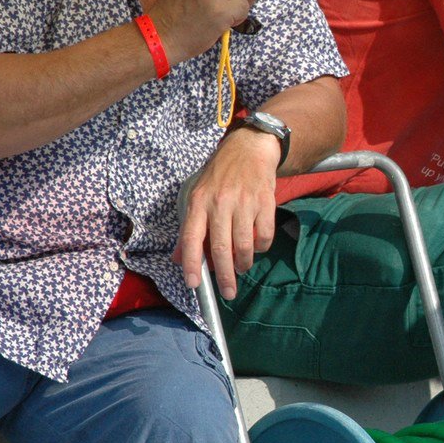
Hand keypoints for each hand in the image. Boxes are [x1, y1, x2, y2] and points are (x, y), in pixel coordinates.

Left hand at [173, 126, 279, 299]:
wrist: (249, 149)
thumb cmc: (219, 175)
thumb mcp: (196, 195)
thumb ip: (189, 228)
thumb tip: (178, 259)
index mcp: (199, 202)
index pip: (191, 238)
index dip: (191, 263)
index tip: (193, 284)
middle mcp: (220, 202)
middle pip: (221, 248)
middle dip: (224, 276)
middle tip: (228, 293)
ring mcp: (244, 202)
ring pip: (244, 245)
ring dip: (243, 264)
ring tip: (241, 268)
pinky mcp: (265, 202)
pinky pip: (264, 235)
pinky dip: (261, 248)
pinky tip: (257, 247)